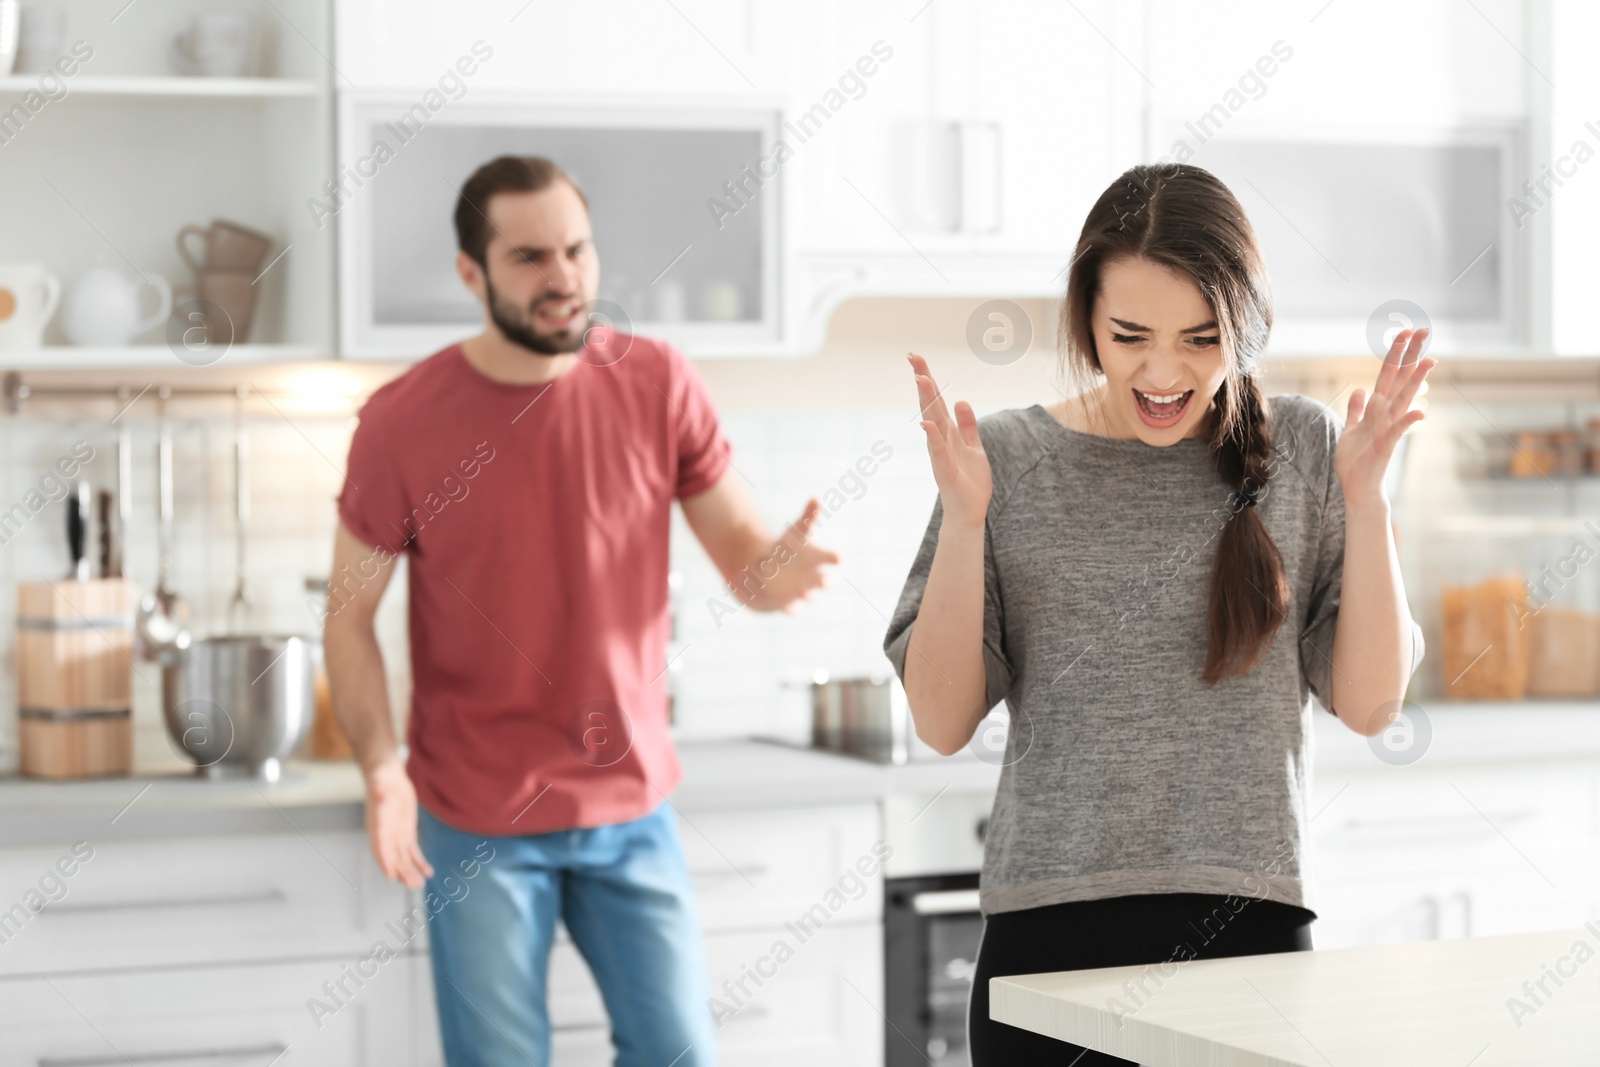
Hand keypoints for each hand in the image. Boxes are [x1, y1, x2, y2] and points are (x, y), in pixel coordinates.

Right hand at [364, 756, 433, 889]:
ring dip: (411, 872)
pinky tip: (428, 872)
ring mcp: (395, 837)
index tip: (391, 876)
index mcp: (376, 826)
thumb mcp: (380, 782)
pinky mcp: (406, 835)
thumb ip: (379, 789)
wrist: (389, 779)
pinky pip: (413, 852)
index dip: (385, 861)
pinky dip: (420, 863)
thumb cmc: (382, 780)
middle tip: (413, 885)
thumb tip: (379, 788)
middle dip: (402, 872)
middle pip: (393, 858)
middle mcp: (384, 836)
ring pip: (403, 859)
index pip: (379, 847)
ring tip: (420, 884)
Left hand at [746, 499, 840, 612]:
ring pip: (809, 596)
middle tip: (826, 580)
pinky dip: (792, 609)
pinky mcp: (789, 602)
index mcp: (817, 560)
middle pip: (822, 581)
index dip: (833, 558)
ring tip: (806, 594)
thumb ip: (808, 516)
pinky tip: (788, 609)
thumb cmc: (790, 549)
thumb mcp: (797, 531)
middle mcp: (813, 578)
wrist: (773, 571)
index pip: (829, 558)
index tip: (838, 558)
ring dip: (808, 595)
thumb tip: (816, 497)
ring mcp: (801, 592)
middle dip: (824, 581)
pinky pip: (792, 608)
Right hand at [909, 352, 990, 529]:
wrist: (969, 513)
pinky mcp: (946, 471)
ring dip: (927, 402)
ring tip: (921, 379)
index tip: (916, 357)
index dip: (928, 378)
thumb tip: (961, 400)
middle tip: (913, 357)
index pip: (936, 400)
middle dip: (924, 381)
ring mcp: (941, 454)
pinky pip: (938, 451)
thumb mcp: (974, 447)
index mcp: (948, 432)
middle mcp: (940, 439)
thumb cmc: (969, 482)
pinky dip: (933, 438)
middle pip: (931, 405)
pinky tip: (927, 424)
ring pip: (932, 422)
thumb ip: (968, 425)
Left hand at [1337, 327, 1435, 507]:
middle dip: (1411, 356)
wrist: (1357, 487)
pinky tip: (1420, 412)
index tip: (1406, 332)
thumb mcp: (1351, 429)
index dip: (1396, 354)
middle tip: (1424, 331)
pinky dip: (1407, 422)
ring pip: (1402, 401)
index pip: (1389, 375)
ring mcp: (1389, 429)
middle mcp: (1387, 415)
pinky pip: (1397, 431)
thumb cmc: (1357, 460)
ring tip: (1427, 361)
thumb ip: (1356, 410)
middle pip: (1400, 380)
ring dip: (1414, 382)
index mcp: (1378, 409)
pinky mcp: (1386, 446)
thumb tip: (1360, 390)